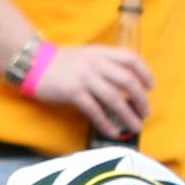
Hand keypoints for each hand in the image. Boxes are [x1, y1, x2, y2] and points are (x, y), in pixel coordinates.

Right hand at [28, 43, 153, 140]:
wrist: (33, 63)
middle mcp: (96, 64)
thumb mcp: (86, 55)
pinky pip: (95, 110)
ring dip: (128, 115)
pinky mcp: (73, 92)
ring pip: (114, 98)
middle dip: (140, 99)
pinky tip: (112, 131)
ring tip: (135, 126)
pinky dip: (106, 123)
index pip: (130, 58)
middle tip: (145, 112)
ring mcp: (85, 78)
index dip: (144, 72)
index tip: (150, 87)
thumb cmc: (60, 62)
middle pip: (127, 80)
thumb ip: (104, 64)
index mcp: (101, 52)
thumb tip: (124, 83)